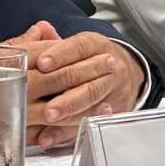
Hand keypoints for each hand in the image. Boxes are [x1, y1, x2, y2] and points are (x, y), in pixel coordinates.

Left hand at [24, 34, 144, 148]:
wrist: (125, 72)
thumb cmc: (91, 57)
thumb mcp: (76, 43)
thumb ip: (53, 39)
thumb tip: (39, 29)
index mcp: (97, 45)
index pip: (79, 48)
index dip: (60, 55)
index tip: (42, 63)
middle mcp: (108, 67)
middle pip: (87, 79)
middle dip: (65, 92)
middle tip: (45, 102)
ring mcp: (112, 90)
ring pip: (91, 101)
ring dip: (69, 111)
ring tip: (49, 116)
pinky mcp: (111, 111)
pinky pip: (88, 122)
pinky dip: (66, 132)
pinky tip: (50, 137)